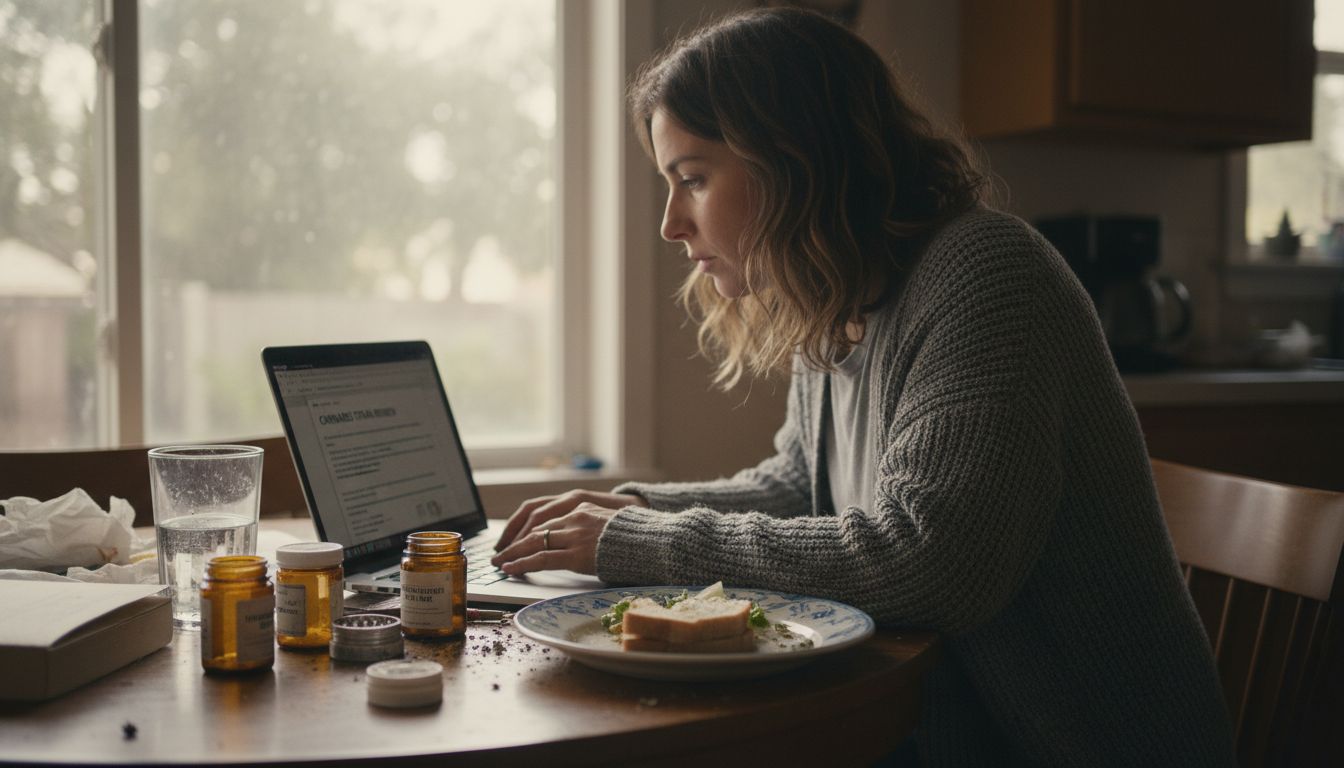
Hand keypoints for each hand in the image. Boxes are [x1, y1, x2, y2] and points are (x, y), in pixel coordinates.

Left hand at [489, 489, 645, 575]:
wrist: (654, 542)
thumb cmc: (636, 539)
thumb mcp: (609, 525)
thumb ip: (590, 529)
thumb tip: (579, 544)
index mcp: (583, 507)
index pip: (544, 517)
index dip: (524, 531)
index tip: (513, 541)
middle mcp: (576, 517)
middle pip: (535, 528)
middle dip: (514, 542)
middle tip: (499, 554)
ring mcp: (576, 534)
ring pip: (534, 542)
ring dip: (513, 554)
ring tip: (500, 563)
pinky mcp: (577, 553)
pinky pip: (542, 558)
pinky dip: (522, 564)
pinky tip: (510, 568)